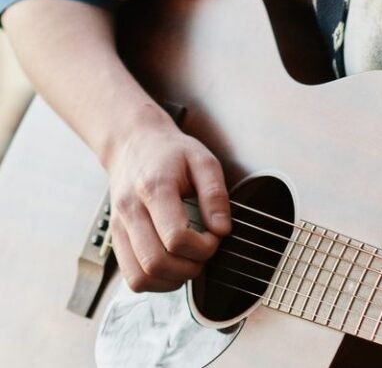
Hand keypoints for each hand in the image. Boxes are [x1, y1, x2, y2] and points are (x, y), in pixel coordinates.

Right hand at [105, 104, 230, 292]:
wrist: (133, 144)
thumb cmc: (170, 152)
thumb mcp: (202, 159)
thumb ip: (215, 194)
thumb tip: (222, 229)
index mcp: (154, 188)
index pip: (175, 237)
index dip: (202, 247)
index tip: (215, 237)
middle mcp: (130, 210)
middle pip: (155, 262)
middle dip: (188, 268)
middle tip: (204, 253)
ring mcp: (118, 227)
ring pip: (140, 277)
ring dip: (171, 281)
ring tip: (189, 262)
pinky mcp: (115, 239)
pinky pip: (132, 277)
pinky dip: (155, 281)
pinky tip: (172, 265)